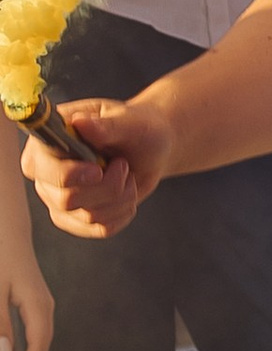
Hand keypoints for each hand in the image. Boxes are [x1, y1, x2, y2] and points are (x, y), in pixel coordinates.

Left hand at [0, 242, 51, 350]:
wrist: (7, 229)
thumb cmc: (0, 258)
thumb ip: (0, 326)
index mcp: (38, 306)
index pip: (37, 348)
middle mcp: (45, 307)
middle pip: (40, 349)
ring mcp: (42, 305)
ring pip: (38, 343)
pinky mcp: (34, 302)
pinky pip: (34, 334)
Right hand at [16, 97, 168, 238]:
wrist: (152, 148)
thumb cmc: (137, 127)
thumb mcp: (128, 122)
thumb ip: (105, 126)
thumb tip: (79, 123)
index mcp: (49, 141)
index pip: (39, 168)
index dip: (68, 175)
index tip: (98, 171)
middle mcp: (46, 173)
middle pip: (66, 199)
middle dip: (108, 186)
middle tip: (123, 165)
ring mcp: (58, 198)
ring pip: (87, 216)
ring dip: (120, 197)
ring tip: (128, 176)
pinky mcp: (74, 218)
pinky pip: (99, 229)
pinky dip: (123, 213)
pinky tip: (127, 194)